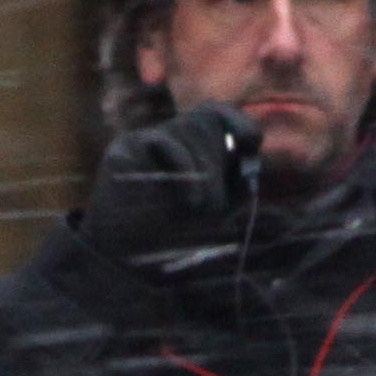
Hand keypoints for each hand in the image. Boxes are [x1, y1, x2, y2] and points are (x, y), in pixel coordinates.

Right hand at [83, 102, 261, 266]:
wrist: (121, 261)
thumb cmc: (169, 236)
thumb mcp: (216, 209)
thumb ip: (237, 181)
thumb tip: (254, 153)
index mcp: (186, 145)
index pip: (216, 113)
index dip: (238, 122)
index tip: (252, 143)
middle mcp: (165, 136)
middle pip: (206, 119)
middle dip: (219, 159)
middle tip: (214, 205)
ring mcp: (142, 139)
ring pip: (188, 127)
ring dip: (203, 169)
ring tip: (198, 206)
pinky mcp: (123, 149)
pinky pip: (163, 141)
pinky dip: (182, 166)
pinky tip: (186, 196)